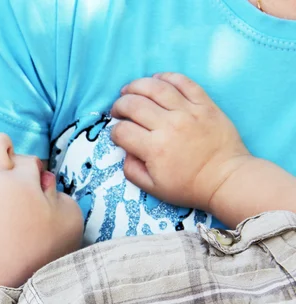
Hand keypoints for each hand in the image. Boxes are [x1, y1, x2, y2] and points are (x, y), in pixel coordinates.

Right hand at [110, 73, 251, 211]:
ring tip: (130, 90)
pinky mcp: (205, 104)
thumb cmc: (189, 186)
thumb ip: (132, 170)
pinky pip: (183, 82)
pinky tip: (156, 80)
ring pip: (155, 87)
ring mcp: (188, 111)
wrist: (226, 179)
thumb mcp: (153, 188)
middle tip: (118, 111)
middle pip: (133, 104)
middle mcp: (168, 126)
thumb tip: (125, 150)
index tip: (118, 135)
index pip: (122, 131)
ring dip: (136, 86)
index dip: (114, 132)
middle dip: (119, 106)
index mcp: (154, 149)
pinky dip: (166, 77)